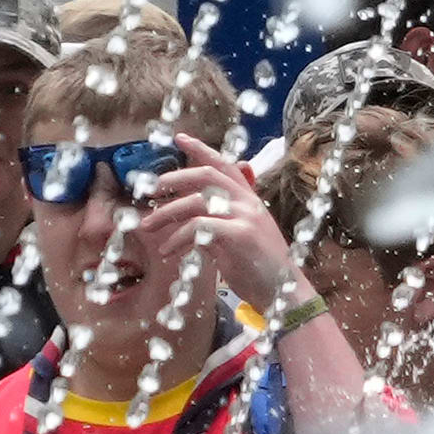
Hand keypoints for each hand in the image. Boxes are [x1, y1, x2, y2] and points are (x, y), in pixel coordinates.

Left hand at [146, 138, 298, 317]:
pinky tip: (167, 252)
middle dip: (174, 178)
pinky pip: (199, 228)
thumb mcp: (237, 240)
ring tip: (148, 228)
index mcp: (250, 200)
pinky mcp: (241, 235)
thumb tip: (188, 219)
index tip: (179, 138)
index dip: (201, 149)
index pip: (225, 165)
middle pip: (206, 176)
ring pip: (196, 202)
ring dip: (166, 214)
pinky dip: (177, 238)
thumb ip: (217, 223)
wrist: (284, 295)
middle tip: (150, 189)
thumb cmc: (259, 270)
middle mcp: (249, 203)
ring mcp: (247, 217)